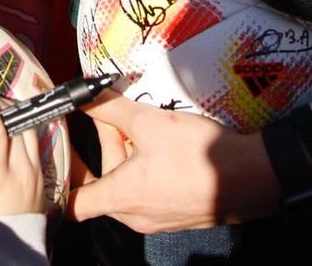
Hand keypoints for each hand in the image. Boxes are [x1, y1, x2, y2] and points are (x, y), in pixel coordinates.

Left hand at [68, 91, 279, 233]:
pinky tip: (162, 139)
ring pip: (128, 184)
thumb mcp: (150, 123)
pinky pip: (149, 189)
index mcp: (121, 198)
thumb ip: (111, 107)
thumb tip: (83, 93)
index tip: (56, 156)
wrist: (255, 177)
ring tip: (142, 121)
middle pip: (103, 183)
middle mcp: (136, 216)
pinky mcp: (177, 213)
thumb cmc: (200, 155)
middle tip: (111, 114)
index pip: (72, 205)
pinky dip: (147, 166)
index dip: (58, 182)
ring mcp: (158, 218)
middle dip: (105, 146)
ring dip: (128, 153)